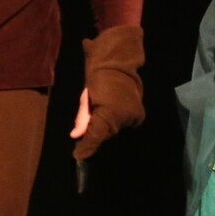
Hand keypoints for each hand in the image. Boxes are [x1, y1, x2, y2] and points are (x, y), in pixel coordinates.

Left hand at [74, 25, 144, 160]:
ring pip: (114, 130)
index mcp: (112, 112)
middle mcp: (127, 117)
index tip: (77, 157)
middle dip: (94, 138)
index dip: (86, 147)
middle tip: (82, 143)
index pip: (97, 136)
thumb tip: (76, 136)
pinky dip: (113, 124)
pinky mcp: (139, 114)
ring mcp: (135, 116)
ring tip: (92, 130)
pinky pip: (122, 124)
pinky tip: (105, 121)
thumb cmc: (99, 73)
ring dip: (104, 130)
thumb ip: (83, 118)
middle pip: (106, 135)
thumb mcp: (86, 95)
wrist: (120, 58)